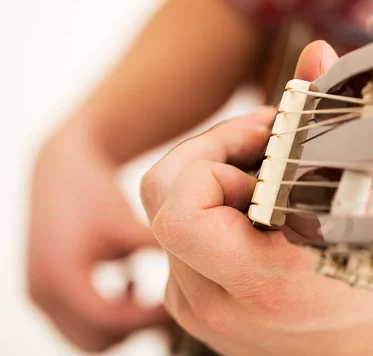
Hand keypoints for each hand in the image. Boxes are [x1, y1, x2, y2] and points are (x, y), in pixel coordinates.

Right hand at [27, 124, 167, 351]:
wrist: (58, 169)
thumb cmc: (94, 191)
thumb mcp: (126, 219)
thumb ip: (154, 245)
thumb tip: (196, 266)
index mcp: (63, 275)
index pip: (110, 320)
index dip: (148, 317)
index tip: (176, 302)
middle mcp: (44, 292)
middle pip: (98, 339)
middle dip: (135, 328)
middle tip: (170, 306)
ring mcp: (41, 294)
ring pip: (87, 336)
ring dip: (120, 325)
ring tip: (151, 296)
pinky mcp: (46, 289)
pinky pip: (79, 321)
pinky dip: (105, 314)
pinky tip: (132, 283)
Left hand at [140, 41, 372, 355]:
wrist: (366, 348)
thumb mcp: (362, 206)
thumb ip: (332, 122)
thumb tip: (314, 57)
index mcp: (260, 285)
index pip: (179, 211)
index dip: (214, 161)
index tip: (263, 145)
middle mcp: (215, 304)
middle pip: (160, 200)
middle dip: (210, 153)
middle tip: (260, 139)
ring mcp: (197, 308)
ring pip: (167, 215)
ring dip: (212, 179)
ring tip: (266, 172)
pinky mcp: (192, 305)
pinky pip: (177, 241)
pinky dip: (210, 209)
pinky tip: (254, 206)